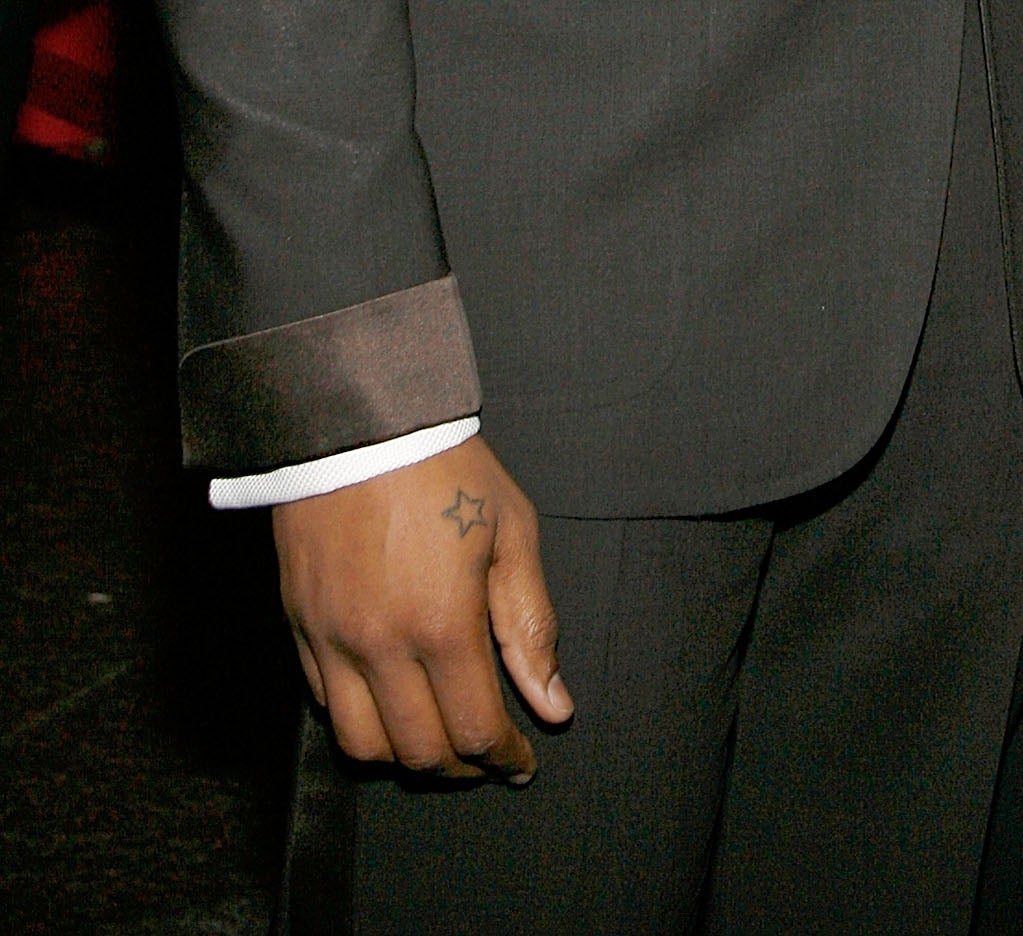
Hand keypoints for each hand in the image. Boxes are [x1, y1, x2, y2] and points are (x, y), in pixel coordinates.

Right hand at [272, 435, 571, 777]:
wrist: (358, 424)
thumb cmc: (445, 470)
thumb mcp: (511, 532)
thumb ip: (530, 626)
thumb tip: (553, 705)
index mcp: (443, 623)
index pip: (475, 730)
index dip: (505, 759)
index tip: (522, 762)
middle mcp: (381, 646)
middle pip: (419, 752)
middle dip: (461, 768)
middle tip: (485, 755)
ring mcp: (332, 641)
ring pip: (362, 745)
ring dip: (405, 757)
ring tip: (437, 739)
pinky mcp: (299, 628)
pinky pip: (323, 705)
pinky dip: (360, 720)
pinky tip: (390, 700)